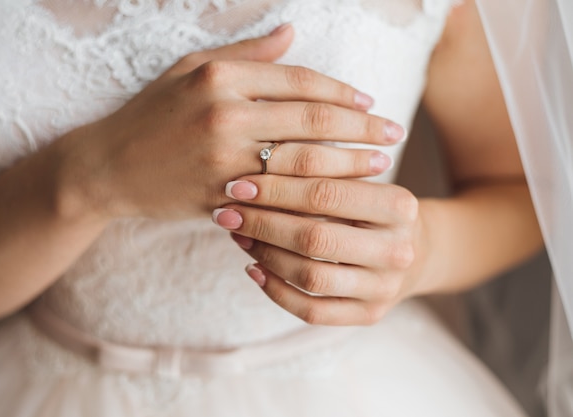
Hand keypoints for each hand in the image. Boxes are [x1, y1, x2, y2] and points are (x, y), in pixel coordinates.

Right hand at [74, 24, 403, 219]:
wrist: (107, 167)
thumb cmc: (150, 114)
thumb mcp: (189, 69)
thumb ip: (244, 54)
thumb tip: (292, 33)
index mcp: (220, 78)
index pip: (300, 80)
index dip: (342, 91)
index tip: (370, 102)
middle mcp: (224, 115)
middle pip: (313, 119)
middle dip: (361, 127)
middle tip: (394, 133)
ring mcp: (223, 160)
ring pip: (305, 161)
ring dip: (349, 163)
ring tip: (379, 163)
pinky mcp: (220, 197)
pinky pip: (279, 197)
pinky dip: (313, 196)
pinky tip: (338, 196)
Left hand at [212, 175, 424, 325]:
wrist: (416, 251)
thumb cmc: (373, 208)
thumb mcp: (360, 182)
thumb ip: (319, 173)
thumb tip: (251, 173)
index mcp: (399, 206)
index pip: (326, 194)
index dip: (276, 189)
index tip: (238, 184)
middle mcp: (398, 251)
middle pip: (314, 238)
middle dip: (262, 223)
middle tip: (227, 212)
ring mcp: (384, 289)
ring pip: (310, 276)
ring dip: (264, 255)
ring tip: (237, 235)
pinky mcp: (369, 316)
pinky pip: (313, 311)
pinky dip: (276, 291)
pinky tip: (253, 269)